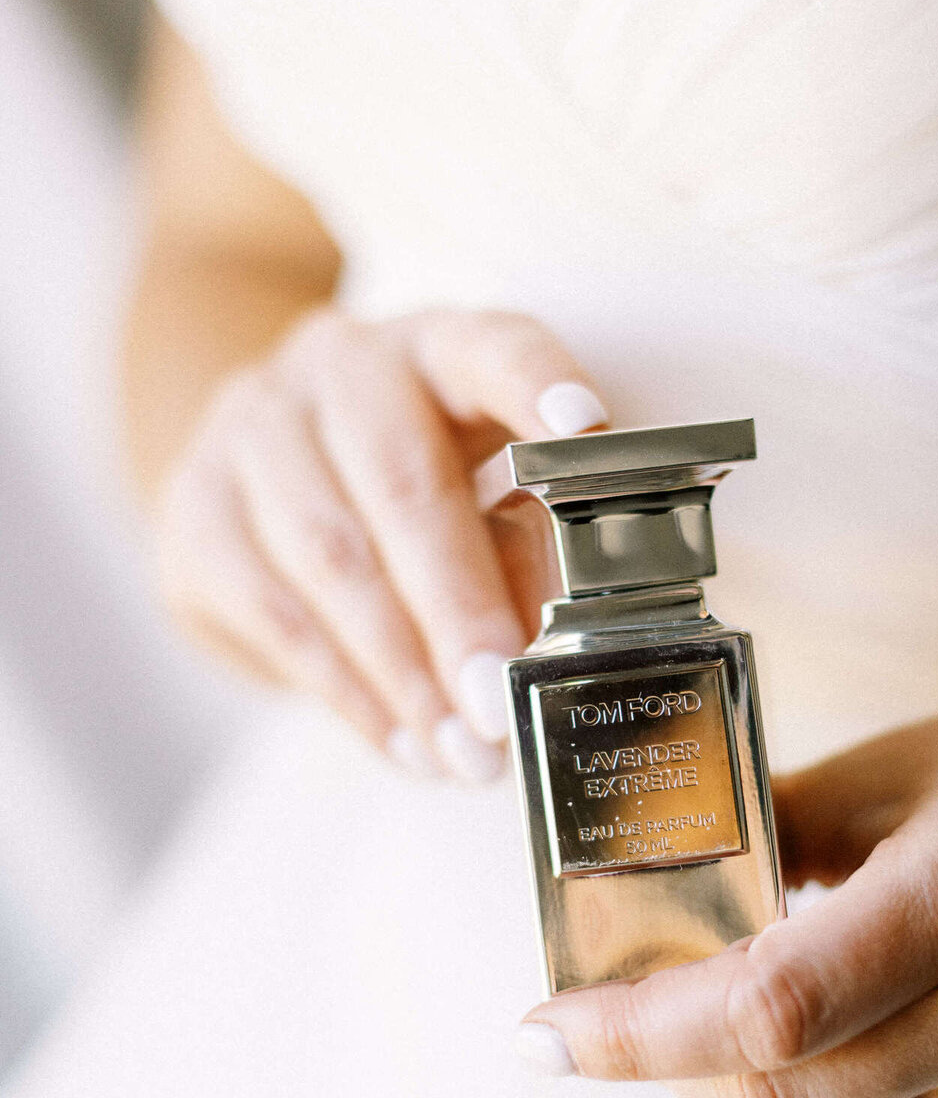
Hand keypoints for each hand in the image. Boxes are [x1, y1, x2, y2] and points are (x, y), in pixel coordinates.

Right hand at [155, 306, 605, 778]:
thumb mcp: (479, 495)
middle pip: (399, 478)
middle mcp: (339, 366)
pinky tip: (401, 743)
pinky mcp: (193, 506)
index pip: (491, 344)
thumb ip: (521, 548)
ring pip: (328, 555)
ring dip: (402, 672)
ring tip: (462, 753)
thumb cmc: (408, 491)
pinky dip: (347, 691)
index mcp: (436, 347)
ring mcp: (251, 428)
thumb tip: (547, 649)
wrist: (258, 478)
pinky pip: (273, 613)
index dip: (536, 382)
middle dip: (457, 605)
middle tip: (500, 700)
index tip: (584, 424)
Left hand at [520, 687, 937, 1097]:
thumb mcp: (912, 766)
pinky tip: (816, 1039)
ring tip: (703, 1025)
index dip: (638, 1035)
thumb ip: (782, 824)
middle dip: (664, 1073)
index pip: (768, 1007)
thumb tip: (659, 870)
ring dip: (741, 1094)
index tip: (545, 1033)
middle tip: (599, 1029)